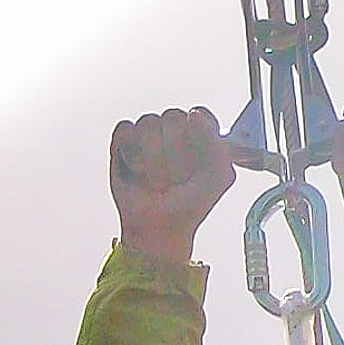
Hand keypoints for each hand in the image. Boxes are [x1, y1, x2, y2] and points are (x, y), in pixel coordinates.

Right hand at [110, 106, 235, 272]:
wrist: (160, 229)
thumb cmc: (190, 204)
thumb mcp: (219, 178)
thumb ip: (219, 145)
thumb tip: (194, 116)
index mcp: (200, 132)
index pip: (199, 115)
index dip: (198, 138)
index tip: (198, 162)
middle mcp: (175, 129)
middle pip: (173, 118)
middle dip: (175, 155)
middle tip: (177, 179)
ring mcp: (148, 134)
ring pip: (149, 124)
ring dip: (154, 160)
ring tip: (157, 180)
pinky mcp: (124, 142)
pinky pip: (126, 129)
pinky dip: (131, 152)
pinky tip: (137, 170)